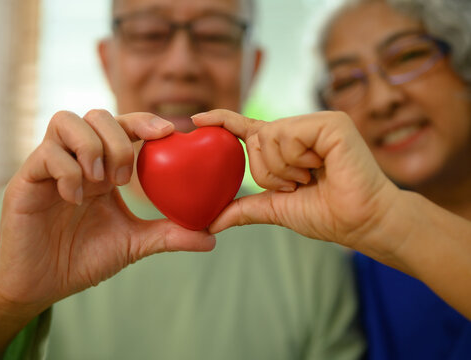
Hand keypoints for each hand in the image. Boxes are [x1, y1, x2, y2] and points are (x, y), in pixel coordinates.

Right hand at [0, 110, 214, 358]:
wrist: (42, 284)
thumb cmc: (85, 258)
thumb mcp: (134, 244)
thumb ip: (169, 235)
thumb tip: (212, 239)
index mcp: (105, 167)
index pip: (125, 126)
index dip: (146, 121)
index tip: (170, 132)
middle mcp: (78, 158)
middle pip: (97, 114)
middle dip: (117, 138)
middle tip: (124, 177)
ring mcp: (50, 164)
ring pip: (66, 120)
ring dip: (90, 146)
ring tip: (100, 180)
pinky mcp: (27, 178)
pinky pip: (45, 153)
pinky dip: (66, 170)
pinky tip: (75, 198)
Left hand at [194, 109, 470, 320]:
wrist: (360, 222)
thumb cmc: (325, 214)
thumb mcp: (275, 209)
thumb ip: (244, 208)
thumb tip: (210, 222)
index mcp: (287, 146)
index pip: (248, 128)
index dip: (221, 120)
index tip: (194, 119)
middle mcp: (300, 129)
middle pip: (255, 138)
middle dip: (269, 173)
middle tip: (298, 185)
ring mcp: (316, 122)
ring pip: (269, 137)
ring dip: (283, 170)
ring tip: (311, 178)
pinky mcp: (330, 122)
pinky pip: (288, 136)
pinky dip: (296, 160)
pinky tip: (320, 168)